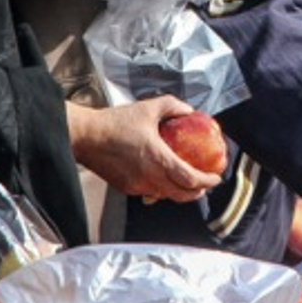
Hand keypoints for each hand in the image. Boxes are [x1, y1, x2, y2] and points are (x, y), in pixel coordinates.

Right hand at [66, 97, 222, 201]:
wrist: (86, 136)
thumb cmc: (114, 123)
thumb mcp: (148, 108)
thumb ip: (172, 106)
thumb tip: (188, 110)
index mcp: (158, 158)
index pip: (190, 178)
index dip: (207, 181)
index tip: (215, 178)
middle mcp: (150, 176)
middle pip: (182, 195)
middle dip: (197, 191)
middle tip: (205, 184)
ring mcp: (137, 185)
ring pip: (166, 196)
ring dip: (180, 192)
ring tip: (187, 182)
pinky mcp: (126, 188)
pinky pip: (150, 193)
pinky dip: (161, 190)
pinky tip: (162, 179)